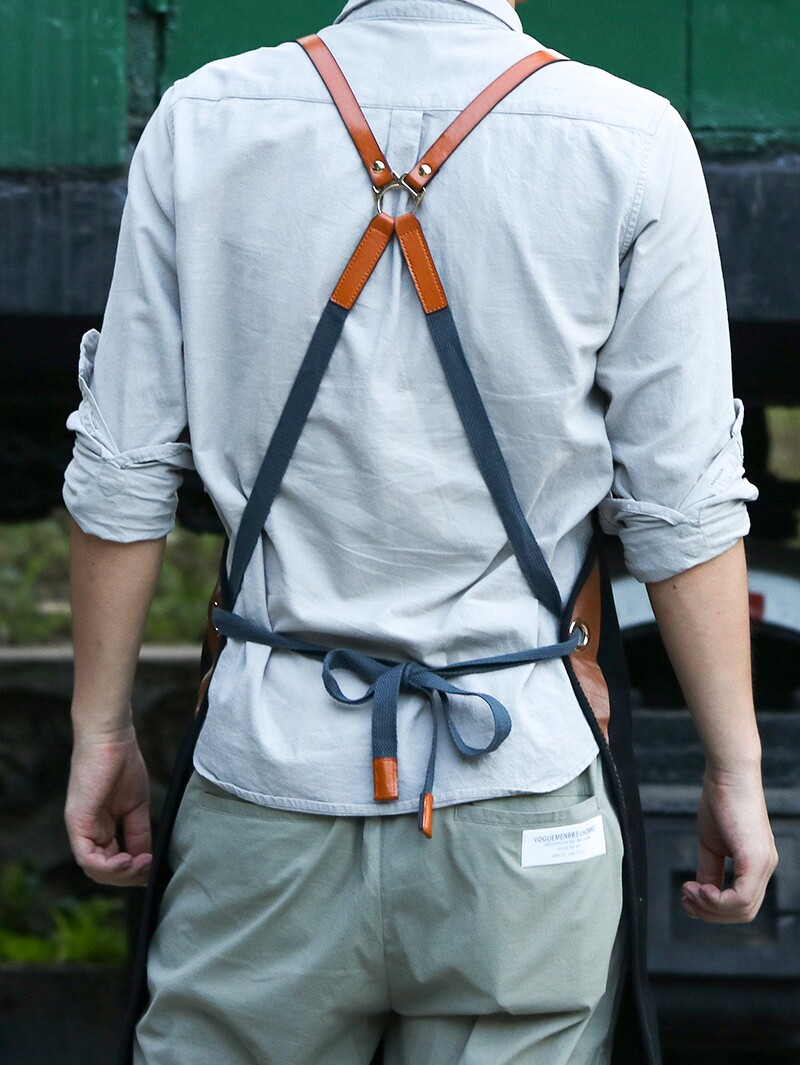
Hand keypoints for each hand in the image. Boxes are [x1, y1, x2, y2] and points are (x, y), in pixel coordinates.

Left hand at [65, 726, 151, 886]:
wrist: (112, 739)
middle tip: (149, 869)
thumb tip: (149, 858)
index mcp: (101, 828)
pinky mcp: (77, 822)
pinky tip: (128, 860)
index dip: (133, 872)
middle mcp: (88, 832)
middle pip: (103, 871)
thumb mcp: (137, 806)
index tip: (153, 869)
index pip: (113, 862)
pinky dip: (108, 866)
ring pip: (94, 869)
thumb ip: (140, 832)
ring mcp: (80, 828)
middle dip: (128, 877)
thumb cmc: (123, 764)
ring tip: (141, 865)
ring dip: (120, 874)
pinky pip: (87, 857)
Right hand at [681, 764, 777, 922]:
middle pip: (743, 913)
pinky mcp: (756, 859)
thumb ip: (710, 869)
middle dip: (710, 913)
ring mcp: (764, 864)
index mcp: (757, 864)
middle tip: (686, 899)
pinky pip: (741, 897)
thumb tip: (702, 892)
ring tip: (689, 891)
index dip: (713, 909)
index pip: (742, 904)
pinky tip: (700, 889)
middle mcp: (766, 867)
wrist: (728, 774)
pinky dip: (717, 901)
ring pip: (742, 909)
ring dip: (710, 907)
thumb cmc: (720, 801)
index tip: (688, 898)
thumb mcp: (711, 843)